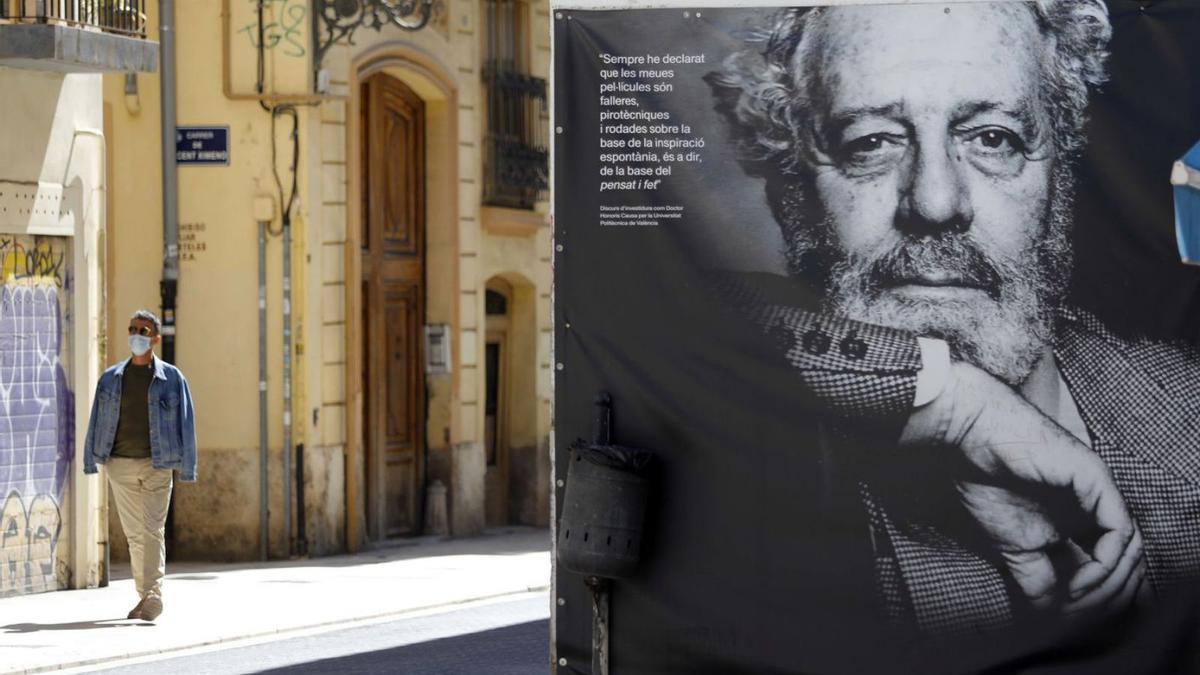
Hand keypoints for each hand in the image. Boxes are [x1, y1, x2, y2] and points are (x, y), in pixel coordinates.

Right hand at [901, 361, 1142, 612]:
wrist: (972, 441)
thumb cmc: (986, 481)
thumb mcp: (1012, 545)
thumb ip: (1035, 575)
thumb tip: (1047, 610)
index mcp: (1078, 519)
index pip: (1106, 563)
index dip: (1094, 594)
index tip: (1066, 611)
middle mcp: (1095, 507)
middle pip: (1124, 561)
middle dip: (1105, 595)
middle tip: (1076, 611)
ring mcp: (1100, 493)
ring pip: (1129, 548)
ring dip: (1106, 582)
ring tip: (1076, 593)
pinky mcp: (1097, 481)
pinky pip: (1119, 530)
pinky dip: (1106, 560)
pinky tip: (1082, 573)